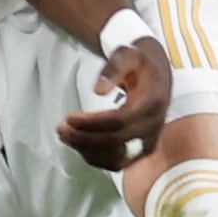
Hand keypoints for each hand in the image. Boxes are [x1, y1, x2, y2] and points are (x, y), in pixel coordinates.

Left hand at [59, 34, 170, 171]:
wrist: (157, 73)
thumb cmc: (139, 62)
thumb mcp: (127, 54)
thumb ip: (113, 68)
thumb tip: (98, 90)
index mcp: (152, 103)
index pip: (119, 121)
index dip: (91, 123)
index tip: (69, 117)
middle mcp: (153, 127)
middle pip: (116, 142)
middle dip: (84, 138)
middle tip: (61, 128)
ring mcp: (148, 142)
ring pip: (116, 159)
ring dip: (87, 151)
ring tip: (66, 136)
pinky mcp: (141, 151)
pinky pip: (117, 162)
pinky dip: (95, 157)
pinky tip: (79, 143)